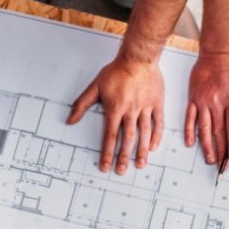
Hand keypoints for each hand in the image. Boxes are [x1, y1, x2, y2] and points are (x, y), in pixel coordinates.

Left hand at [68, 57, 164, 174]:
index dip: (107, 153)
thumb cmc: (117, 71)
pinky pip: (158, 123)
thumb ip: (82, 104)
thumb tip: (70, 119)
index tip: (105, 166)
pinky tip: (153, 147)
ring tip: (140, 165)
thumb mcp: (95, 86)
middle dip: (123, 157)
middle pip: (127, 139)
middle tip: (121, 171)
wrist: (138, 58)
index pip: (110, 136)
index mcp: (115, 109)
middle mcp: (131, 111)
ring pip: (144, 134)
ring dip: (141, 151)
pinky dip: (156, 136)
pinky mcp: (157, 104)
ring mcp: (145, 108)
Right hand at [184, 52, 228, 165]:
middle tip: (221, 165)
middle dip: (220, 151)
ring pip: (203, 128)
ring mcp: (203, 101)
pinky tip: (190, 143)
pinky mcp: (193, 98)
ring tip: (209, 159)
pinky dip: (189, 132)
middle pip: (218, 131)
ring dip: (206, 146)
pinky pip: (190, 118)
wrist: (218, 52)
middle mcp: (216, 102)